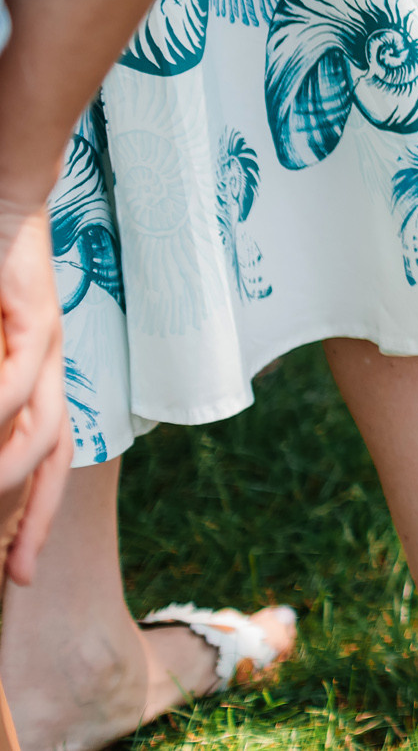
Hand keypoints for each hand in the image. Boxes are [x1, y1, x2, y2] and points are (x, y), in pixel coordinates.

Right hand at [0, 198, 71, 584]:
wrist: (3, 204)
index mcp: (40, 382)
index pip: (44, 464)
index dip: (33, 518)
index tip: (20, 574)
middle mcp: (53, 370)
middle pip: (53, 459)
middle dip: (35, 520)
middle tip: (17, 574)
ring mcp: (47, 344)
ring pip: (40, 427)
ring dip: (6, 472)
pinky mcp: (35, 313)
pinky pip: (20, 374)